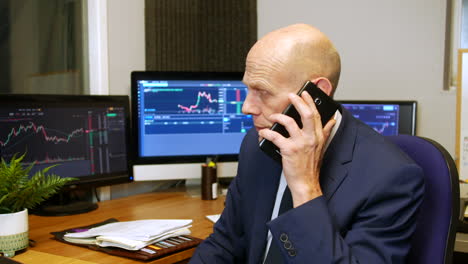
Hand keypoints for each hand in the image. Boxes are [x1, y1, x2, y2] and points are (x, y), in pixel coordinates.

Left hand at [259, 91, 335, 206]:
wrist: (306, 183)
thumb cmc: (311, 166)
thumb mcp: (322, 147)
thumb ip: (326, 132)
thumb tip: (332, 120)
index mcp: (319, 136)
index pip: (316, 114)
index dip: (310, 102)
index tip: (305, 93)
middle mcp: (311, 138)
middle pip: (307, 114)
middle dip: (298, 102)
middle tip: (291, 95)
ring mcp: (300, 144)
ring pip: (290, 122)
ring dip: (279, 116)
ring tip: (273, 116)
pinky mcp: (289, 150)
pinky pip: (276, 136)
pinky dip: (267, 133)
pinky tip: (263, 133)